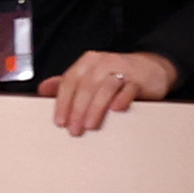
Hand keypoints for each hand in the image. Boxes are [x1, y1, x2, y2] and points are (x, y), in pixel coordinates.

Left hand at [46, 46, 174, 133]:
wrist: (150, 69)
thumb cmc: (116, 76)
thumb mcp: (90, 78)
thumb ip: (67, 84)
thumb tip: (43, 90)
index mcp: (88, 63)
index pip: (70, 81)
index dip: (63, 102)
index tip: (59, 121)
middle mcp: (103, 63)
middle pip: (86, 86)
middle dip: (78, 110)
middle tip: (74, 130)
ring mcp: (122, 69)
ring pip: (105, 87)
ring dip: (96, 107)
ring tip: (90, 126)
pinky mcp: (139, 79)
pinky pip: (129, 88)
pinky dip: (122, 98)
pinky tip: (116, 110)